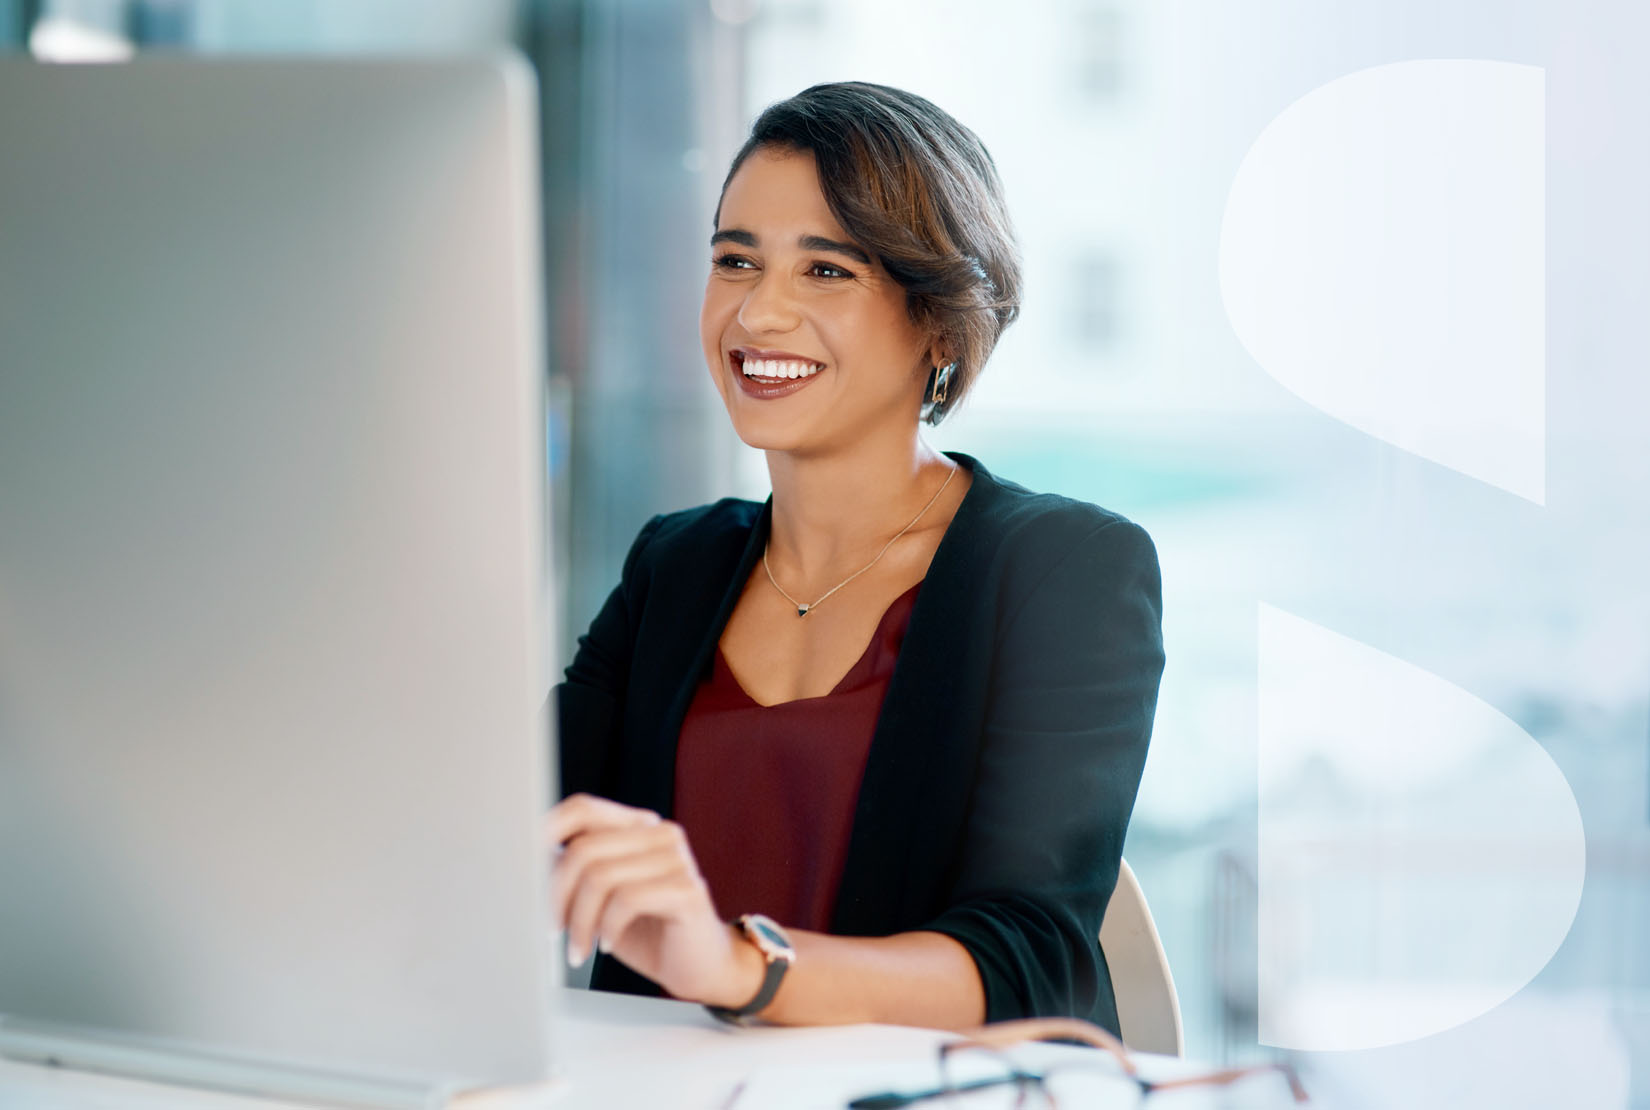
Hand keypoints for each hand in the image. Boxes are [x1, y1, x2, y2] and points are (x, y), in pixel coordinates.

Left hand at [545, 793, 763, 1007]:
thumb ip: (574, 872)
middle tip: (552, 930)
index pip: (582, 809)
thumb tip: (524, 859)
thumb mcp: (600, 897)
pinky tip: (606, 944)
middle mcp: (659, 833)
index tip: (522, 867)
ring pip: (601, 876)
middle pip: (584, 848)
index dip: (546, 831)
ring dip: (580, 922)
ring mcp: (677, 859)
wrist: (697, 967)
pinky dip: (606, 928)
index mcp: (636, 826)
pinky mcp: (687, 890)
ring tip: (579, 947)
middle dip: (557, 895)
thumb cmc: (645, 931)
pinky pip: (627, 900)